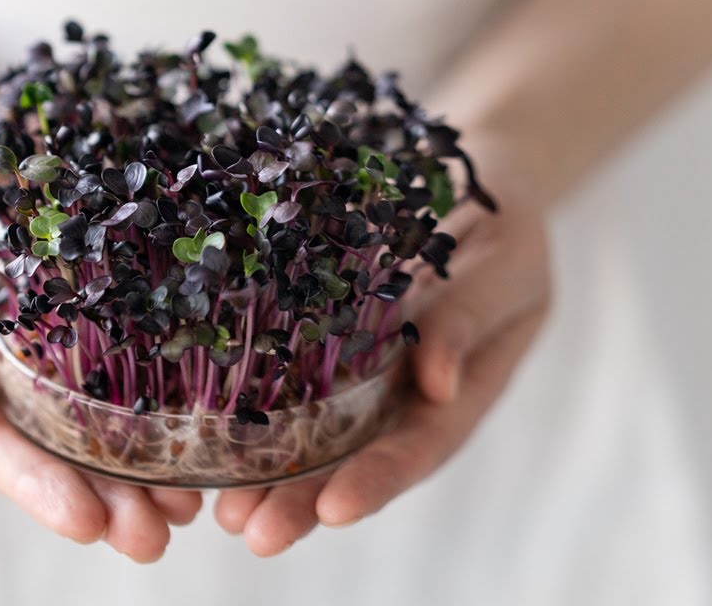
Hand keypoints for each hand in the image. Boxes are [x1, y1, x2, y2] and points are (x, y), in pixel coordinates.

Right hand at [0, 129, 201, 562]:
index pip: (2, 448)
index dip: (42, 489)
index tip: (89, 525)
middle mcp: (22, 375)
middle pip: (69, 450)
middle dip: (113, 499)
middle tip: (157, 535)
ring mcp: (73, 336)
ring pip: (117, 411)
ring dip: (156, 462)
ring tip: (197, 502)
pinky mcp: (114, 290)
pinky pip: (151, 337)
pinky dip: (183, 377)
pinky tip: (222, 410)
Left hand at [213, 145, 551, 554]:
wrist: (471, 177)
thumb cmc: (503, 224)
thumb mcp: (507, 265)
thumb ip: (472, 319)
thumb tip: (438, 384)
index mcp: (459, 388)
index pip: (419, 445)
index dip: (378, 480)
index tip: (335, 510)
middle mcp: (401, 392)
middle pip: (353, 459)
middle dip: (304, 500)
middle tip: (256, 534)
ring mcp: (358, 369)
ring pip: (311, 433)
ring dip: (268, 476)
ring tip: (223, 513)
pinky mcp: (319, 334)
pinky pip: (283, 374)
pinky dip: (247, 408)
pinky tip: (204, 436)